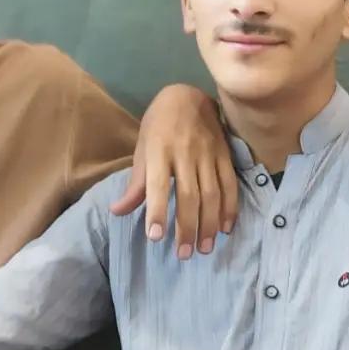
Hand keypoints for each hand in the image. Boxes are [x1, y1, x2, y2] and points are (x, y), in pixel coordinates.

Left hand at [110, 84, 236, 258]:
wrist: (187, 95)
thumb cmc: (158, 125)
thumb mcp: (142, 149)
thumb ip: (135, 184)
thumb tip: (118, 212)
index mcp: (159, 151)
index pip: (157, 185)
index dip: (156, 211)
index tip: (155, 237)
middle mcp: (184, 153)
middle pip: (188, 195)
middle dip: (186, 227)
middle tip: (183, 254)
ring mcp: (208, 153)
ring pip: (211, 194)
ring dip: (209, 224)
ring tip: (204, 248)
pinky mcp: (225, 154)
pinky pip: (230, 184)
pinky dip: (229, 208)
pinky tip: (226, 228)